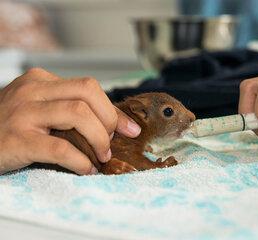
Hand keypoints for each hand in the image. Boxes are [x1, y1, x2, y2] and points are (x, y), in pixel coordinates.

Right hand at [0, 68, 140, 174]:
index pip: (89, 87)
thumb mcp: (39, 109)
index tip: (129, 128)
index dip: (113, 109)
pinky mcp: (17, 139)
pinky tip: (85, 169)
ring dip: (99, 139)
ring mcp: (23, 113)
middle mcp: (32, 91)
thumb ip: (68, 108)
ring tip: (102, 156)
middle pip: (88, 94)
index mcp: (41, 81)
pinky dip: (80, 161)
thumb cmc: (9, 127)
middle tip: (112, 143)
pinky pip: (60, 148)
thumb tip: (112, 123)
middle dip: (109, 120)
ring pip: (78, 115)